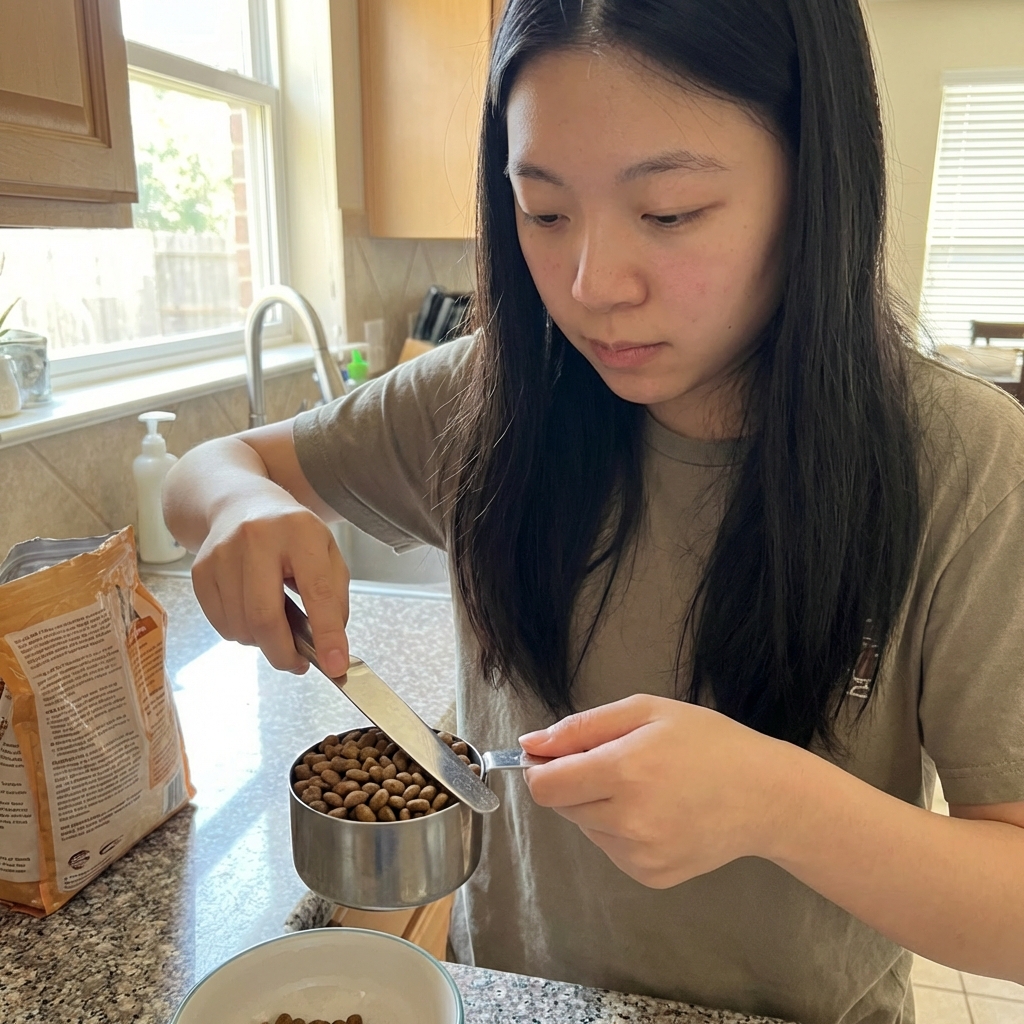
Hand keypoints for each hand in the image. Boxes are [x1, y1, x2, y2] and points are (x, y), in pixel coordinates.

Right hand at [191, 492, 350, 676]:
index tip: (336, 667)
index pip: (317, 591)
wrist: (239, 502)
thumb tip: (330, 647)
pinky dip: (241, 633)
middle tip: (299, 663)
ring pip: (241, 627)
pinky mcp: (200, 570)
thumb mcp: (327, 552)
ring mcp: (222, 553)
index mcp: (300, 531)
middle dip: (284, 654)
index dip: (328, 634)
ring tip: (276, 624)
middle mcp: (256, 538)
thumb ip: (335, 598)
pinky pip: (221, 625)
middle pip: (265, 617)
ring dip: (263, 642)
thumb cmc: (292, 534)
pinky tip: (252, 611)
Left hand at [519, 694, 799, 888]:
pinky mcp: (651, 876)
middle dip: (573, 782)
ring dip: (597, 806)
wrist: (766, 796)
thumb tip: (528, 744)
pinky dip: (619, 830)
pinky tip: (657, 813)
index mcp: (623, 772)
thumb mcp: (646, 711)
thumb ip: (581, 728)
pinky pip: (611, 849)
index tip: (553, 755)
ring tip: (644, 787)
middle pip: (561, 806)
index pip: (544, 787)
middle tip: (616, 762)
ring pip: (585, 828)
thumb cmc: (707, 742)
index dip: (539, 769)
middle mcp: (627, 821)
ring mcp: (640, 855)